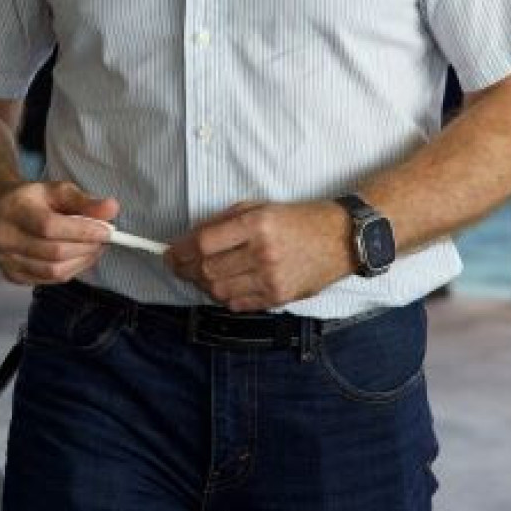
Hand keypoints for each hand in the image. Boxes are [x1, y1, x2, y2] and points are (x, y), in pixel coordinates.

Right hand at [0, 180, 118, 285]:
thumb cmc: (33, 200)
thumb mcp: (57, 190)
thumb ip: (84, 200)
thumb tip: (112, 209)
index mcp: (14, 209)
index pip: (50, 226)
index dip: (82, 231)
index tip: (107, 230)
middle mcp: (4, 237)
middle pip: (54, 252)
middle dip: (86, 247)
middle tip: (103, 239)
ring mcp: (5, 260)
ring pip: (52, 271)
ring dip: (81, 261)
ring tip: (93, 248)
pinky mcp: (11, 275)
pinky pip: (48, 280)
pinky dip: (69, 270)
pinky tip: (77, 258)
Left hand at [165, 199, 351, 311]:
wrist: (341, 239)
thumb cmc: (298, 218)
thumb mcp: (260, 206)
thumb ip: (225, 221)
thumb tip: (191, 239)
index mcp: (257, 223)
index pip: (204, 243)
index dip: (179, 251)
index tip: (168, 253)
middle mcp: (263, 252)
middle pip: (207, 270)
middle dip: (185, 270)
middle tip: (178, 266)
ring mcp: (271, 279)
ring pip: (219, 291)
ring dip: (202, 285)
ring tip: (199, 275)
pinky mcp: (278, 297)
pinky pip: (238, 304)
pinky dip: (223, 296)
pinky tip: (222, 285)